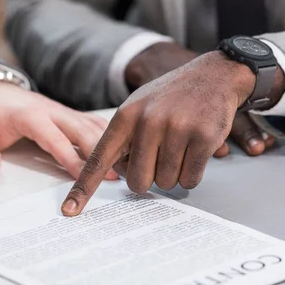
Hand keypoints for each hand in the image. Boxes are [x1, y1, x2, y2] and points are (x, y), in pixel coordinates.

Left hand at [0, 78, 117, 179]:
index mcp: (32, 117)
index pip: (55, 140)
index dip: (71, 159)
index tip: (85, 177)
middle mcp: (54, 112)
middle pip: (83, 131)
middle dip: (101, 152)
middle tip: (117, 174)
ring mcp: (64, 112)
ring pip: (93, 127)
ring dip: (112, 144)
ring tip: (129, 165)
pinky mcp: (70, 114)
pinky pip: (94, 123)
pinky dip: (111, 134)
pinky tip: (126, 148)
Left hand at [61, 51, 284, 216]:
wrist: (214, 74)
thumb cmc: (172, 96)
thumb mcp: (139, 106)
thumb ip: (123, 137)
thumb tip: (115, 171)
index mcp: (125, 117)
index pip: (98, 160)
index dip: (83, 188)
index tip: (69, 211)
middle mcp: (147, 123)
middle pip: (137, 182)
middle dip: (149, 178)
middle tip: (160, 158)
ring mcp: (175, 130)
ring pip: (166, 182)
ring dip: (174, 174)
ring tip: (180, 147)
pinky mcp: (202, 138)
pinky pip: (190, 178)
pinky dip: (192, 173)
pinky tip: (195, 150)